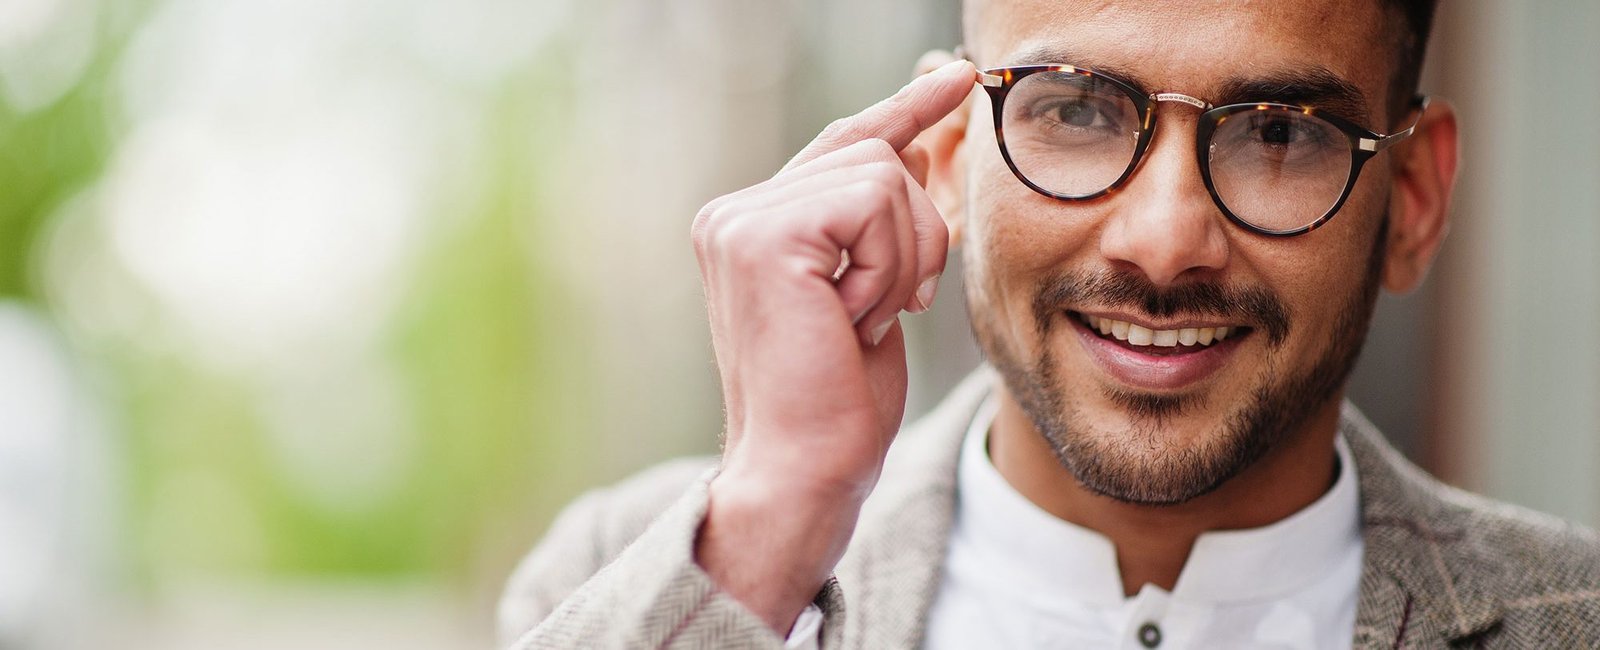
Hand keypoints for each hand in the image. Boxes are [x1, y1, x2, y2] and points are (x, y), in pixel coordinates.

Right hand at [689, 58, 974, 633]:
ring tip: (862, 320)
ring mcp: (741, 220)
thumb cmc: (837, 402)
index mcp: (751, 226)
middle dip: (916, 232)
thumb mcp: (874, 293)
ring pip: (883, 175)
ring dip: (903, 257)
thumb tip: (919, 144)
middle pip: (875, 153)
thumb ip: (882, 220)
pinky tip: (853, 318)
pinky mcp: (762, 234)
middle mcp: (733, 214)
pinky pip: (874, 202)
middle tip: (892, 308)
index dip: (904, 111)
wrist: (803, 470)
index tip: (953, 79)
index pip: (842, 145)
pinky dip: (889, 265)